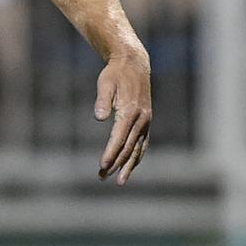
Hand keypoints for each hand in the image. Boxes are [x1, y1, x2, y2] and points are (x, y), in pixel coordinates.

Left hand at [95, 51, 151, 185]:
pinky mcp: (146, 121)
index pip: (119, 138)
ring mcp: (146, 121)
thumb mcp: (105, 83)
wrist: (133, 65)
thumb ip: (102, 100)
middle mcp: (141, 119)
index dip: (110, 153)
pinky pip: (143, 144)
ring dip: (128, 166)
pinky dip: (137, 156)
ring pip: (138, 149)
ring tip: (119, 180)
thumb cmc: (115, 74)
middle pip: (128, 148)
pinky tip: (130, 166)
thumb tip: (98, 117)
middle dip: (116, 164)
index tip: (102, 165)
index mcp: (130, 111)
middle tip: (102, 176)